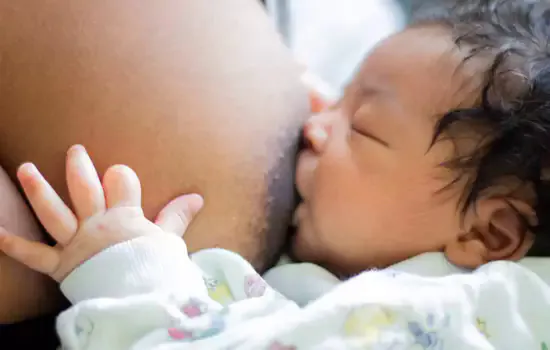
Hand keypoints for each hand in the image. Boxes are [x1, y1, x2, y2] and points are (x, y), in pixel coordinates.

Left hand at [0, 145, 202, 281]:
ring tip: (26, 168)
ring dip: (38, 189)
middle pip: (85, 188)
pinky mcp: (60, 265)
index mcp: (125, 217)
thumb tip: (197, 196)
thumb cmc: (158, 270)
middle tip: (74, 150)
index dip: (120, 176)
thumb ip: (177, 216)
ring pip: (54, 212)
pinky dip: (14, 245)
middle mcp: (97, 225)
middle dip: (79, 167)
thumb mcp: (170, 240)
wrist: (143, 301)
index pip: (122, 182)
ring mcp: (76, 243)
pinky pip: (33, 254)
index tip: (117, 174)